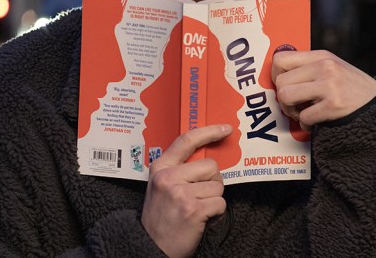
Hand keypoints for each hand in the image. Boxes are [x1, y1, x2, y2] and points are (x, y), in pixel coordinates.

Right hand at [141, 124, 231, 257]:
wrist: (150, 247)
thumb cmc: (161, 217)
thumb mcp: (161, 186)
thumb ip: (179, 169)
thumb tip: (208, 158)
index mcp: (160, 168)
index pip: (187, 140)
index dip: (209, 131)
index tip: (225, 129)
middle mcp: (168, 177)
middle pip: (211, 166)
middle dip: (213, 182)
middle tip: (200, 197)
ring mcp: (180, 193)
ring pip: (218, 187)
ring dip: (213, 200)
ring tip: (198, 210)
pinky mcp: (193, 209)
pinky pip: (220, 204)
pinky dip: (216, 214)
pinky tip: (202, 220)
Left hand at [271, 50, 375, 127]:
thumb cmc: (351, 88)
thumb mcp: (333, 67)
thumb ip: (309, 67)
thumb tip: (278, 75)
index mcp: (322, 56)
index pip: (280, 58)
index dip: (275, 74)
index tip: (284, 85)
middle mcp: (325, 67)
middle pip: (281, 82)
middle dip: (282, 98)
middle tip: (294, 105)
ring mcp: (330, 85)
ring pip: (286, 97)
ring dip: (290, 110)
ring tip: (301, 112)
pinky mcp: (334, 105)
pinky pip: (304, 117)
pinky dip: (306, 124)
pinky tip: (315, 121)